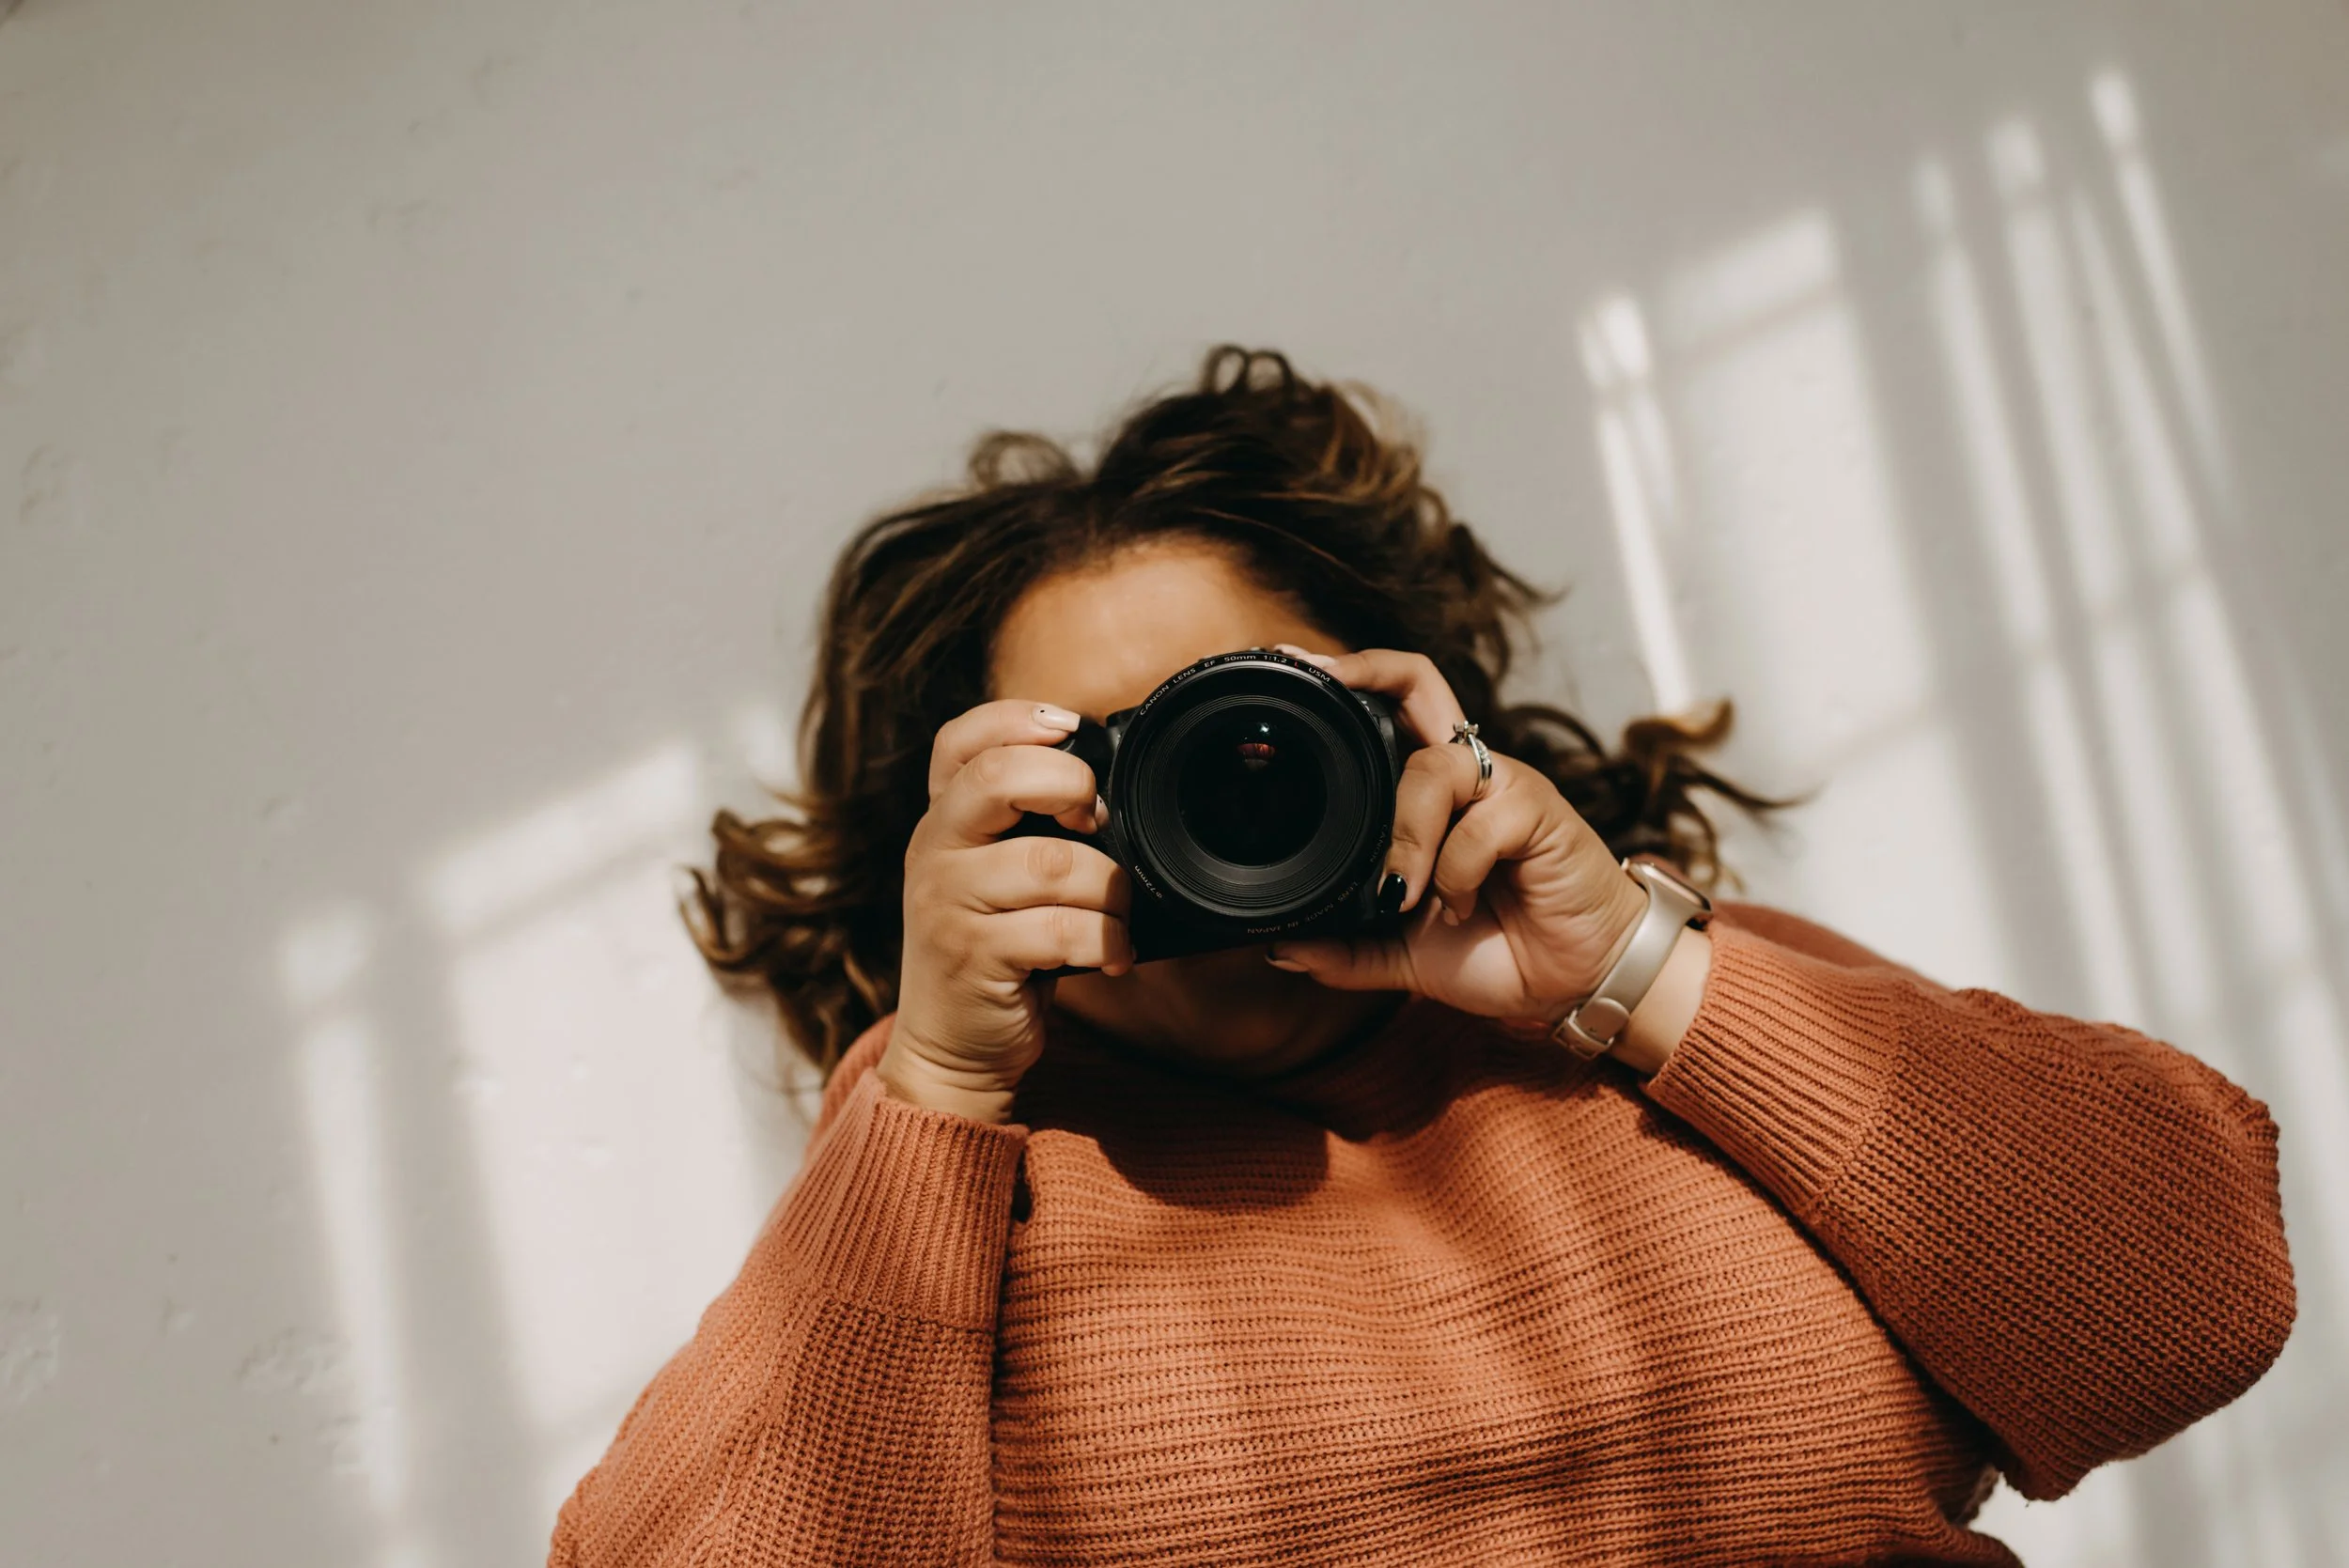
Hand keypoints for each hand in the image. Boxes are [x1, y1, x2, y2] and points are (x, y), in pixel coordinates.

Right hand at [879, 699, 1133, 1122]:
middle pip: (996, 779)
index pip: (959, 741)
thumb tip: (1106, 788)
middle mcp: (933, 851)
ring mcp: (947, 904)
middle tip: (1096, 821)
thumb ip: (1022, 827)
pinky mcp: (975, 957)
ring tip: (1118, 912)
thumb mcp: (990, 876)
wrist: (949, 1047)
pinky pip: (1061, 929)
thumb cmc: (991, 949)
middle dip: (1069, 787)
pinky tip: (1112, 953)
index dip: (1016, 719)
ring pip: (1050, 862)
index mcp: (942, 820)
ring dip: (1108, 887)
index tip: (1070, 729)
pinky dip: (1106, 940)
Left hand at [1262, 645, 1654, 1039]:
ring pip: (1433, 769)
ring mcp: (1503, 786)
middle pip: (1418, 682)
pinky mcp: (1538, 811)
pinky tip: (1458, 909)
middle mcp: (1464, 774)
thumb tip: (1280, 949)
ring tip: (1401, 893)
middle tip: (1321, 680)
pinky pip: (1479, 826)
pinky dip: (1456, 873)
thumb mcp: (1404, 953)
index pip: (1388, 709)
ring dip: (1406, 834)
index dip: (1346, 681)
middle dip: (1364, 672)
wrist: (1571, 983)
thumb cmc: (1496, 949)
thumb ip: (1347, 949)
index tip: (1293, 667)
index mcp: (1430, 793)